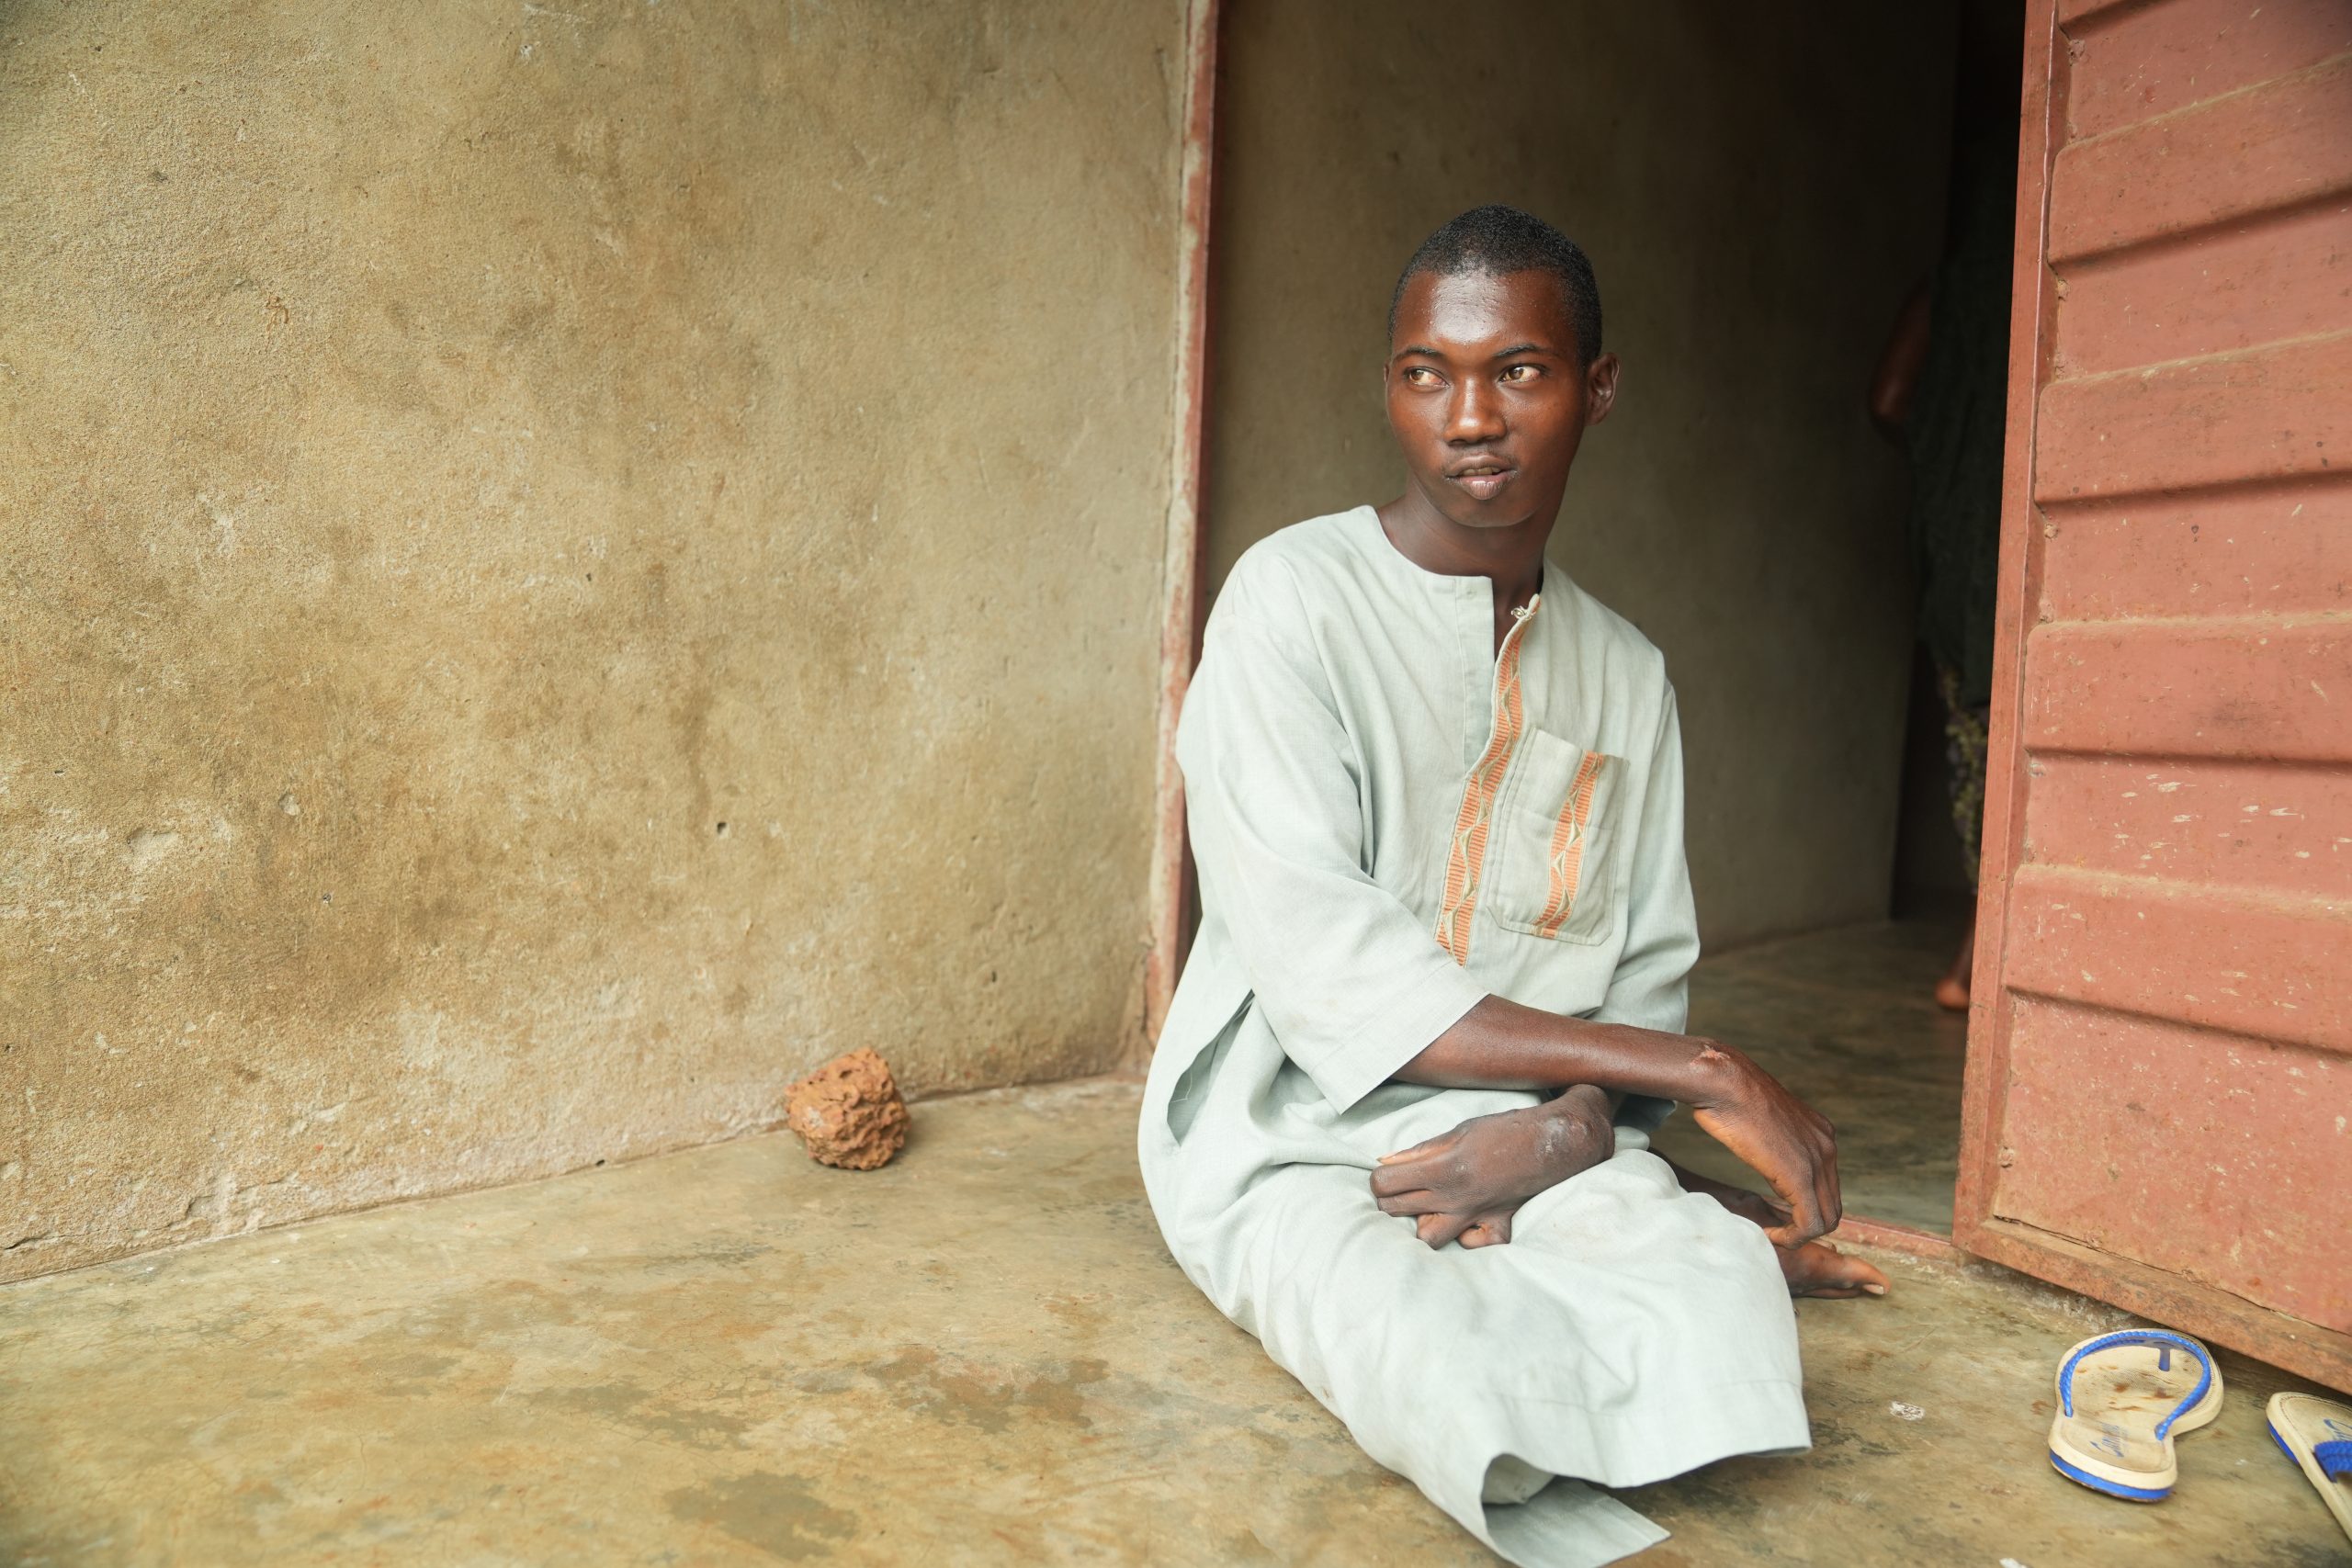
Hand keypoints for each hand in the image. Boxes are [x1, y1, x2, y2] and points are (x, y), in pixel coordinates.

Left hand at [1370, 1085, 1614, 1248]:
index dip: (1379, 1178)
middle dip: (1389, 1199)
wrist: (1553, 1143)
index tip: (1385, 1173)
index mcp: (1443, 1169)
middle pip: (1396, 1211)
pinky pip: (1475, 1245)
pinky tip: (1466, 1222)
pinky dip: (1467, 1238)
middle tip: (1400, 1187)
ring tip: (1427, 1207)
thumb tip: (1387, 1161)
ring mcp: (1476, 1216)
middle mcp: (1456, 1198)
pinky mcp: (1497, 1226)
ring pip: (1428, 1238)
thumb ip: (1421, 1150)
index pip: (1386, 1183)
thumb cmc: (1506, 1130)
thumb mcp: (1459, 1130)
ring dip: (1422, 1223)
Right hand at [1681, 1041, 1840, 1245]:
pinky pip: (1810, 1223)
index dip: (1806, 1205)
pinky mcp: (1801, 1177)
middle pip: (1833, 1204)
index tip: (1779, 1214)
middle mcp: (1827, 1146)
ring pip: (1827, 1218)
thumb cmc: (1729, 1096)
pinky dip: (1793, 1237)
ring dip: (1800, 1234)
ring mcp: (1818, 1161)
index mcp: (1820, 1133)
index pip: (1827, 1184)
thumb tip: (1763, 1149)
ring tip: (1774, 1235)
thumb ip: (1774, 1138)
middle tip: (1778, 1231)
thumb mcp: (1762, 1118)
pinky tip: (1771, 1234)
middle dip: (1807, 1224)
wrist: (1725, 1082)